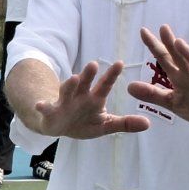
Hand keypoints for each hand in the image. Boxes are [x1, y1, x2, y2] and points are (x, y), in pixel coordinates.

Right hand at [28, 61, 152, 139]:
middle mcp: (80, 96)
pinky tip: (40, 105)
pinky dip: (42, 106)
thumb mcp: (105, 125)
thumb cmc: (83, 122)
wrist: (58, 126)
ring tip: (73, 78)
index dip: (111, 75)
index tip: (120, 63)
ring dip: (69, 85)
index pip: (105, 85)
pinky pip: (46, 109)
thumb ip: (125, 124)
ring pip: (66, 91)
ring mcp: (65, 103)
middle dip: (88, 74)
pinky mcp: (51, 112)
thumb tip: (148, 123)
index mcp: (95, 99)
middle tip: (94, 64)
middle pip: (85, 83)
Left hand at [126, 26, 188, 130]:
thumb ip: (152, 94)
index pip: (165, 58)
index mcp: (179, 77)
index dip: (155, 46)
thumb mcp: (172, 102)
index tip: (143, 31)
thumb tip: (128, 87)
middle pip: (180, 57)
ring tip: (179, 42)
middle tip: (163, 28)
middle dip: (171, 43)